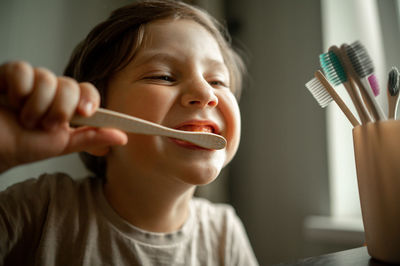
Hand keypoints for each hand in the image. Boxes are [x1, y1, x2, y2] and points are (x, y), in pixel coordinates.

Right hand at [0, 61, 126, 172]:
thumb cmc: (24, 145)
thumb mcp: (62, 144)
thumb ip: (90, 138)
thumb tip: (122, 137)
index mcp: (68, 105)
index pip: (87, 91)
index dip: (89, 99)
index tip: (87, 113)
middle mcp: (53, 89)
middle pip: (70, 85)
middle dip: (59, 110)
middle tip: (45, 125)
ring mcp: (32, 80)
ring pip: (47, 78)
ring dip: (36, 105)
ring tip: (25, 118)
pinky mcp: (10, 74)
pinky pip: (22, 69)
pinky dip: (18, 89)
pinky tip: (11, 100)